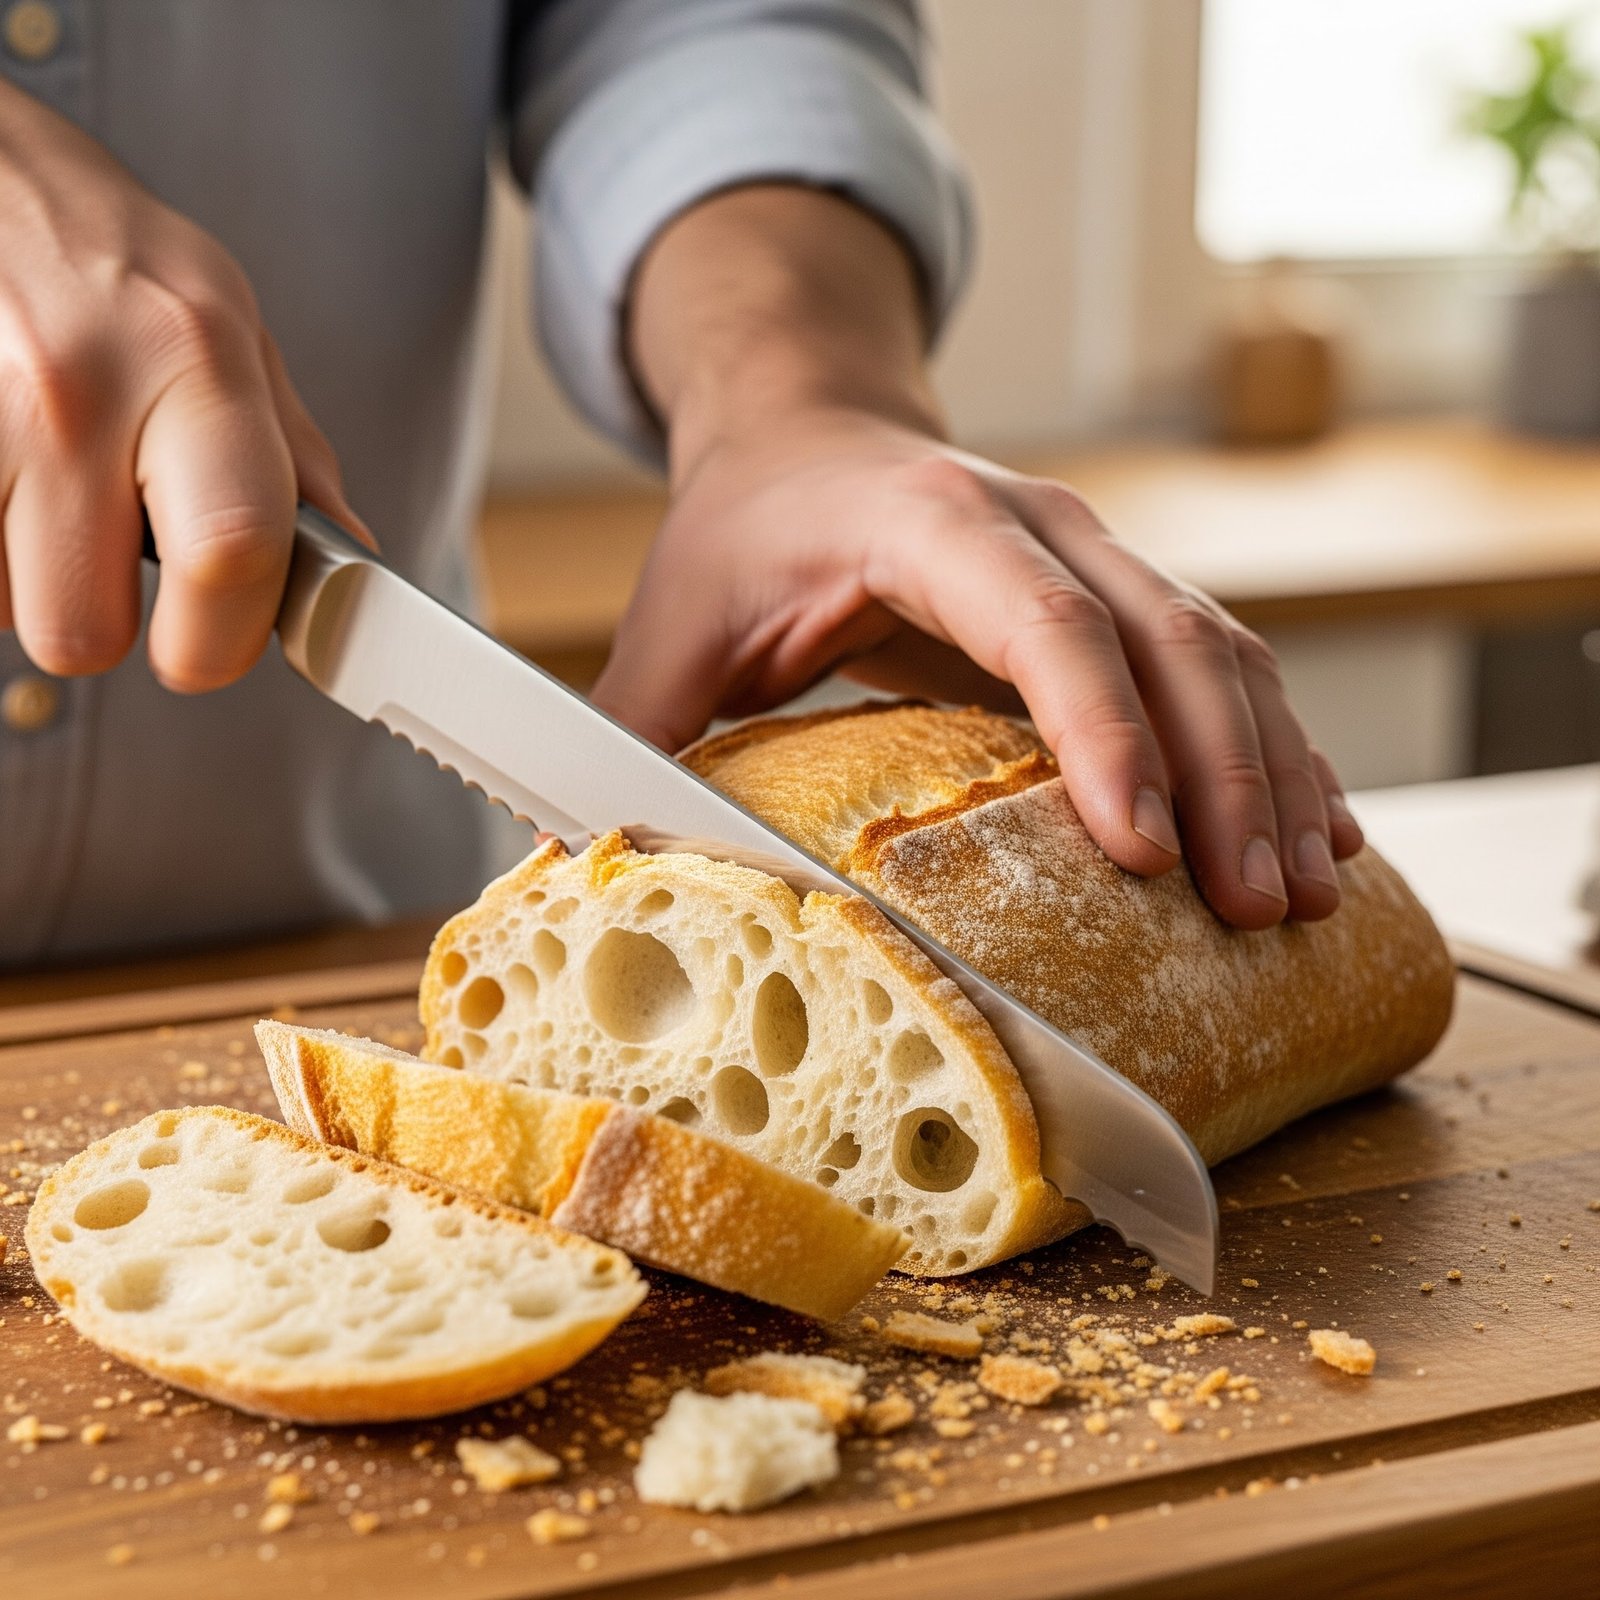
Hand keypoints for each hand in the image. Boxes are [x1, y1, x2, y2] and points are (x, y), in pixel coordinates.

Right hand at [0, 82, 364, 691]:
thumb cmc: (106, 256)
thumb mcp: (227, 328)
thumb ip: (291, 458)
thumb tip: (353, 564)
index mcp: (195, 362)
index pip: (231, 555)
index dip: (219, 642)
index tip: (206, 650)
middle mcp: (76, 386)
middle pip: (82, 631)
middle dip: (98, 618)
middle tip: (101, 550)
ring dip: (20, 574)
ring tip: (34, 479)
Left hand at [599, 185, 1360, 928]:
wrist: (807, 423)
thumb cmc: (744, 526)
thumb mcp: (673, 622)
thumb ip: (631, 734)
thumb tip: (561, 871)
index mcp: (931, 524)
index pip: (1043, 620)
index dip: (1102, 730)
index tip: (1142, 848)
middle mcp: (1042, 525)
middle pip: (1172, 639)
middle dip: (1226, 779)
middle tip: (1250, 912)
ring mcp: (1099, 551)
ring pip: (1226, 653)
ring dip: (1276, 774)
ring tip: (1302, 900)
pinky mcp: (1123, 593)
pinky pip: (1228, 667)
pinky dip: (1279, 752)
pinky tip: (1316, 836)